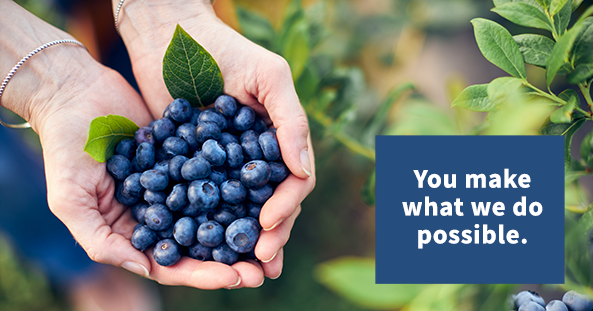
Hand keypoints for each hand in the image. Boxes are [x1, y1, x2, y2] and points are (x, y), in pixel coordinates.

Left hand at [117, 0, 315, 286]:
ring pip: (240, 210)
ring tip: (244, 270)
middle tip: (261, 262)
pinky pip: (203, 202)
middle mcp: (256, 157)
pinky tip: (205, 248)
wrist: (168, 38)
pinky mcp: (192, 167)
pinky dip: (208, 226)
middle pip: (270, 203)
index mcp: (279, 140)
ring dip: (245, 241)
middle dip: (270, 234)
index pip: (293, 181)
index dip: (286, 206)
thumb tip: (304, 171)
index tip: (270, 225)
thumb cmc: (224, 49)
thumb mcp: (268, 76)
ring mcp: (225, 165)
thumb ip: (290, 120)